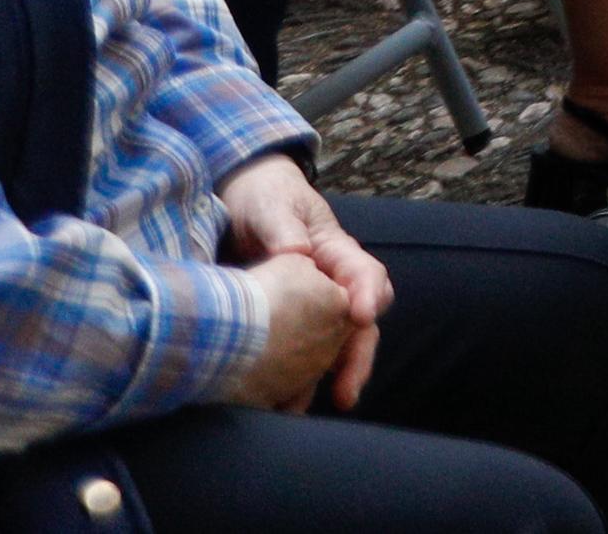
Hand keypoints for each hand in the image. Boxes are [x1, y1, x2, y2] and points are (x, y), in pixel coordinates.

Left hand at [217, 156, 386, 409]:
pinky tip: (279, 406)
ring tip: (310, 409)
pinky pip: (301, 356)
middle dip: (357, 358)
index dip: (368, 294)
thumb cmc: (264, 199)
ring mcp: (312, 309)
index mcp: (336, 252)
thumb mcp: (272, 206)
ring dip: (329, 379)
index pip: (366, 274)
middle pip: (360, 325)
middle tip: (347, 391)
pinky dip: (295, 382)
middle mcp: (332, 285)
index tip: (361, 316)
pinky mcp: (288, 326)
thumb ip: (283, 227)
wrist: (239, 205)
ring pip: (334, 347)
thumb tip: (297, 254)